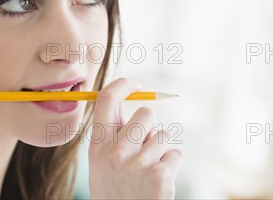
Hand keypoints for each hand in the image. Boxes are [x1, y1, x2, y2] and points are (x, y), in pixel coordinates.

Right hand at [88, 78, 183, 198]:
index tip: (136, 84)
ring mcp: (138, 164)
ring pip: (163, 135)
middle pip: (146, 113)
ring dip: (161, 150)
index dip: (123, 85)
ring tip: (149, 172)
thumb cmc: (116, 192)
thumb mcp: (102, 164)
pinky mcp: (159, 175)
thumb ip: (111, 133)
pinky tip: (160, 183)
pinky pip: (176, 153)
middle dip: (151, 127)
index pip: (106, 99)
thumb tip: (125, 94)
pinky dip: (172, 166)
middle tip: (145, 147)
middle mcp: (115, 152)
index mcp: (97, 147)